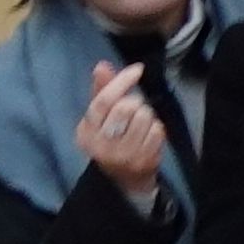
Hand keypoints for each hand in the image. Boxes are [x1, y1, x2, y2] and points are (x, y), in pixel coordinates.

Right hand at [74, 59, 166, 196]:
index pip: (103, 102)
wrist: (123, 178)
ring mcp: (123, 156)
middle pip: (125, 107)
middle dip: (135, 101)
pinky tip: (148, 135)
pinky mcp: (144, 161)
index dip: (121, 82)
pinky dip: (156, 127)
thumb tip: (102, 65)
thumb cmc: (111, 139)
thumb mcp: (100, 118)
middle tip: (135, 108)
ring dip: (147, 114)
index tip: (137, 69)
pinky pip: (157, 130)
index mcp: (85, 132)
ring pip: (144, 116)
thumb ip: (102, 91)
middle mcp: (101, 146)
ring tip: (140, 124)